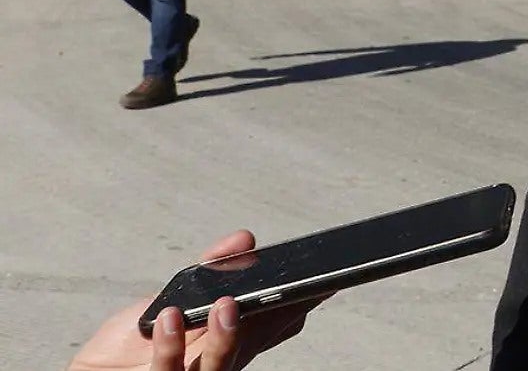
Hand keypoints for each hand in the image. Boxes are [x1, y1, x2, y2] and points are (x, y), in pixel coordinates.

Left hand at [68, 231, 320, 370]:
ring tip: (226, 304)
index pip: (274, 324)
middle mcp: (218, 361)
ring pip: (221, 365)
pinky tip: (171, 317)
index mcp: (229, 339)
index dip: (299, 306)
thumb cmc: (136, 344)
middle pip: (257, 344)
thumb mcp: (175, 296)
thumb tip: (245, 239)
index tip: (321, 284)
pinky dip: (171, 344)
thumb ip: (209, 269)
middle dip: (278, 319)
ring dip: (227, 336)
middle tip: (290, 292)